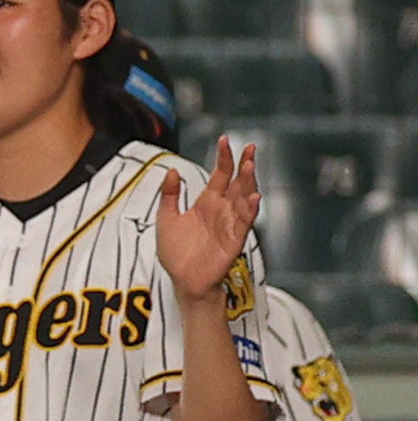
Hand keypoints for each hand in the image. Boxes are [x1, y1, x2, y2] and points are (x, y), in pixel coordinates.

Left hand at [156, 136, 259, 304]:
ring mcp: (230, 223)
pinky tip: (254, 197)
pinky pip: (245, 222)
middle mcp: (222, 209)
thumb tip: (171, 170)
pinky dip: (249, 210)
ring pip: (244, 198)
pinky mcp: (234, 240)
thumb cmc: (177, 252)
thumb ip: (169, 195)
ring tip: (250, 166)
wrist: (183, 280)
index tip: (225, 139)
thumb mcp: (166, 219)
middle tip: (249, 148)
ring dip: (249, 183)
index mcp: (207, 202)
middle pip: (237, 182)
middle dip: (244, 165)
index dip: (223, 158)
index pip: (220, 174)